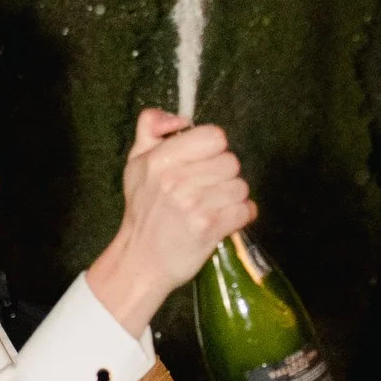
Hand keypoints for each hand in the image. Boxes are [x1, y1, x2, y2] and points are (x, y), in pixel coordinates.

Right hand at [87, 109, 257, 332]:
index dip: (213, 149)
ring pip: (241, 186)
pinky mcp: (209, 228)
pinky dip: (240, 217)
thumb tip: (180, 118)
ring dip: (233, 197)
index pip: (214, 136)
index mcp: (159, 159)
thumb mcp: (136, 163)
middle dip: (223, 176)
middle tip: (207, 189)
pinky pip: (245, 210)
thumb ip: (150, 127)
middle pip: (231, 161)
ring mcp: (193, 204)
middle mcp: (175, 179)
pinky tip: (224, 221)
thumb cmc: (143, 211)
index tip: (202, 163)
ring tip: (213, 206)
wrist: (140, 261)